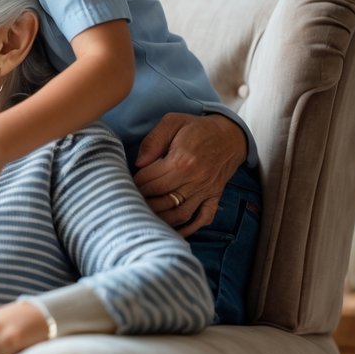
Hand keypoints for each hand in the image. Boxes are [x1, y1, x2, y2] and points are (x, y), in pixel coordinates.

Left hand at [134, 113, 245, 237]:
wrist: (230, 135)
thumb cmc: (197, 128)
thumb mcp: (172, 122)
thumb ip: (153, 141)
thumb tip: (139, 163)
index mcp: (181, 161)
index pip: (150, 181)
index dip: (134, 185)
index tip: (124, 185)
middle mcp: (195, 179)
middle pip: (162, 199)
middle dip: (142, 202)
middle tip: (130, 201)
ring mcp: (206, 191)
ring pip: (180, 214)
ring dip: (160, 218)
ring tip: (145, 215)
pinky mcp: (214, 197)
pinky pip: (203, 218)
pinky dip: (189, 228)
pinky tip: (174, 231)